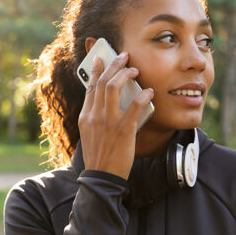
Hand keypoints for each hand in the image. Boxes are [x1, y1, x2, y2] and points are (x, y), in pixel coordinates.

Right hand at [78, 51, 154, 179]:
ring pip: (114, 87)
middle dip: (113, 65)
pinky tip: (149, 92)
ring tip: (135, 70)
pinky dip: (143, 95)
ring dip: (126, 74)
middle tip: (124, 56)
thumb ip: (96, 118)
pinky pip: (134, 106)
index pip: (90, 86)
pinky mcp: (124, 130)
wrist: (101, 178)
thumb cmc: (99, 157)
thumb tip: (107, 104)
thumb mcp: (90, 134)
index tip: (101, 58)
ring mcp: (108, 122)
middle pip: (102, 81)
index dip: (97, 69)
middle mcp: (95, 115)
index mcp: (86, 116)